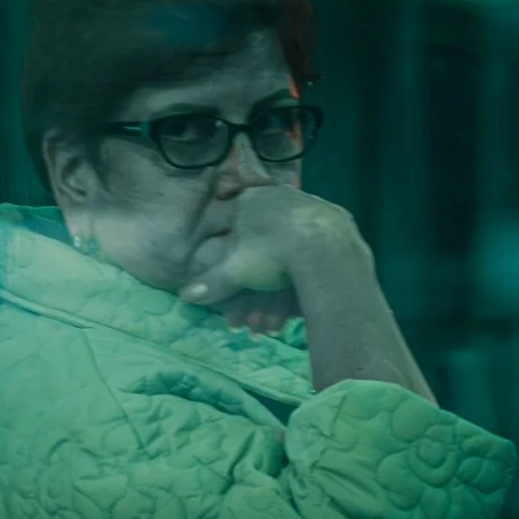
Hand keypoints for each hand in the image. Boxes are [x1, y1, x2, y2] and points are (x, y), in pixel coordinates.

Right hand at [180, 184, 363, 316]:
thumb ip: (211, 282)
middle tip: (249, 314)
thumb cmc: (272, 256)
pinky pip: (312, 247)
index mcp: (249, 203)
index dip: (218, 241)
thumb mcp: (236, 271)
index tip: (218, 253)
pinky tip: (303, 296)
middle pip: (258, 243)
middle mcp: (276, 197)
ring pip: (285, 248)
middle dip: (251, 284)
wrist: (327, 250)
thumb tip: (183, 296)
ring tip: (274, 321)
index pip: (224, 219)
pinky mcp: (334, 218)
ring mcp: (308, 204)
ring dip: (276, 290)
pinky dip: (304, 272)